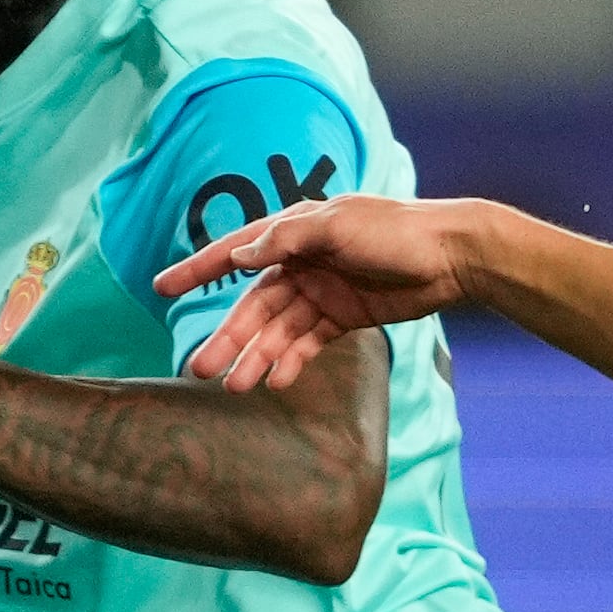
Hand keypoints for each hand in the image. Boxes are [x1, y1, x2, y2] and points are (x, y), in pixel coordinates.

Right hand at [152, 195, 484, 390]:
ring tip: (235, 387)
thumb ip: (286, 239)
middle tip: (199, 369)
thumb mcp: (336, 225)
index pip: (235, 252)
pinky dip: (292, 361)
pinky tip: (277, 381)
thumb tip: (239, 255)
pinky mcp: (343, 317)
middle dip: (227, 337)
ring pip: (277, 330)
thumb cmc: (395, 231)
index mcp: (294, 232)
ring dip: (256, 357)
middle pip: (253, 305)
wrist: (451, 255)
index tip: (161, 289)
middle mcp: (301, 262)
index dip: (197, 270)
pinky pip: (308, 342)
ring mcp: (321, 291)